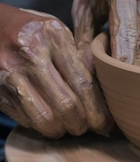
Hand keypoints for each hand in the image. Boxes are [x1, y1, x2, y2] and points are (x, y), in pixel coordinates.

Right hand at [0, 5, 112, 137]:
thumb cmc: (35, 30)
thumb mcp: (60, 32)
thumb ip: (82, 57)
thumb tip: (108, 91)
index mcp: (53, 37)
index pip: (83, 84)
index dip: (99, 111)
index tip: (107, 125)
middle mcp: (30, 56)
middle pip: (66, 106)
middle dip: (82, 125)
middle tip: (89, 128)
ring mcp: (9, 75)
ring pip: (44, 120)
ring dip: (62, 130)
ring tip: (69, 126)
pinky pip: (26, 120)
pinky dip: (41, 125)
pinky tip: (49, 119)